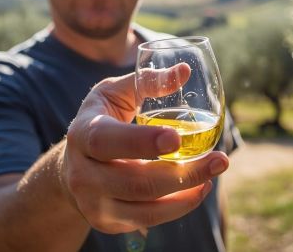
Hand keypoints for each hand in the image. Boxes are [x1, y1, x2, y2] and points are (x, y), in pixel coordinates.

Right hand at [61, 64, 228, 233]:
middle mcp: (82, 173)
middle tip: (220, 160)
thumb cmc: (101, 119)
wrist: (72, 165)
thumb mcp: (116, 94)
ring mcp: (92, 203)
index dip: (141, 142)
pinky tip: (197, 188)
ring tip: (214, 173)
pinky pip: (148, 220)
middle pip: (136, 182)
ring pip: (146, 208)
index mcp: (84, 133)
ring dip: (187, 193)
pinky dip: (178, 206)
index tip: (176, 138)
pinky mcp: (107, 222)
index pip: (108, 141)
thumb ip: (148, 81)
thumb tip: (184, 71)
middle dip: (184, 172)